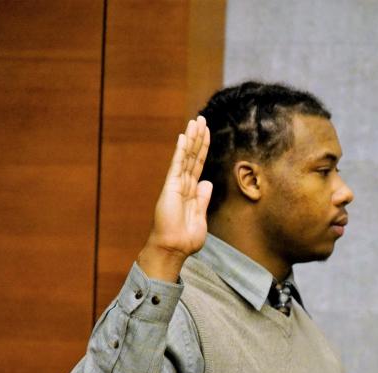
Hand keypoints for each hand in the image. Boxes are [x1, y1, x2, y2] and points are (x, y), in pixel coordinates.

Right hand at [138, 117, 212, 281]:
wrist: (173, 249)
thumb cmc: (185, 239)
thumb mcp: (201, 218)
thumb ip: (203, 200)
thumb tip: (207, 183)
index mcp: (191, 192)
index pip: (199, 165)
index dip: (203, 148)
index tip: (206, 133)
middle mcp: (183, 185)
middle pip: (193, 156)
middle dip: (198, 137)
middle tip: (201, 118)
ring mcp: (176, 184)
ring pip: (186, 156)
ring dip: (192, 138)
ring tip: (196, 120)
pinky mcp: (171, 187)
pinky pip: (177, 165)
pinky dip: (181, 151)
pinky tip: (183, 137)